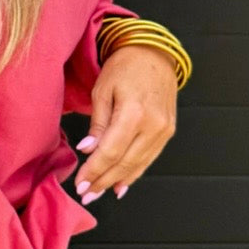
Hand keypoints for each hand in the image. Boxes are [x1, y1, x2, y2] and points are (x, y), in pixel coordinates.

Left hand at [73, 44, 177, 204]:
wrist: (154, 54)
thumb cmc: (125, 68)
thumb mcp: (102, 91)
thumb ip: (97, 124)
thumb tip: (88, 150)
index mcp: (134, 112)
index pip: (111, 151)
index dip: (94, 170)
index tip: (80, 183)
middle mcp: (153, 124)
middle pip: (125, 162)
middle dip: (103, 180)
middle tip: (86, 193)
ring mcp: (164, 129)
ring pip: (138, 164)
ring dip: (117, 181)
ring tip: (99, 192)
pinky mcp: (168, 131)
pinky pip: (149, 158)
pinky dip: (134, 173)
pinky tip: (120, 184)